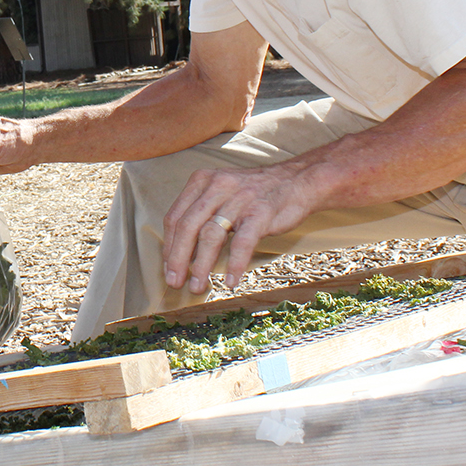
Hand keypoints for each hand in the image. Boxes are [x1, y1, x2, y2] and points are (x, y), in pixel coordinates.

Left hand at [160, 161, 319, 294]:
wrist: (297, 180)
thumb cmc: (255, 192)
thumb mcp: (221, 191)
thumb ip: (200, 212)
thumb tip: (180, 250)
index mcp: (202, 181)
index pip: (176, 216)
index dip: (169, 245)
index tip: (167, 267)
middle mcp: (217, 187)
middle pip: (188, 226)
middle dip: (177, 258)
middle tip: (175, 281)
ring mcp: (239, 199)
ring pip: (211, 235)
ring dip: (201, 265)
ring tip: (198, 285)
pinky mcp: (260, 213)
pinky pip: (242, 242)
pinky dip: (235, 264)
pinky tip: (231, 280)